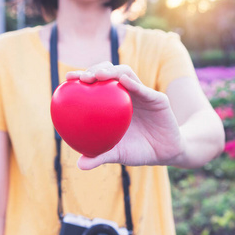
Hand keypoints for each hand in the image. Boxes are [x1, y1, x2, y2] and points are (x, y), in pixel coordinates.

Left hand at [65, 62, 185, 169]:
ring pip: (126, 74)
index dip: (82, 77)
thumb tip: (79, 165)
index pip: (96, 84)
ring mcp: (142, 93)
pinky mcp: (158, 99)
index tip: (67, 78)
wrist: (166, 153)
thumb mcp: (117, 154)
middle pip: (109, 72)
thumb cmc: (139, 151)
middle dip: (95, 69)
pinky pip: (145, 90)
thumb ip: (100, 156)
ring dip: (112, 71)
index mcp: (114, 102)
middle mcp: (126, 93)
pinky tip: (124, 82)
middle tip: (82, 77)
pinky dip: (134, 84)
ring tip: (99, 75)